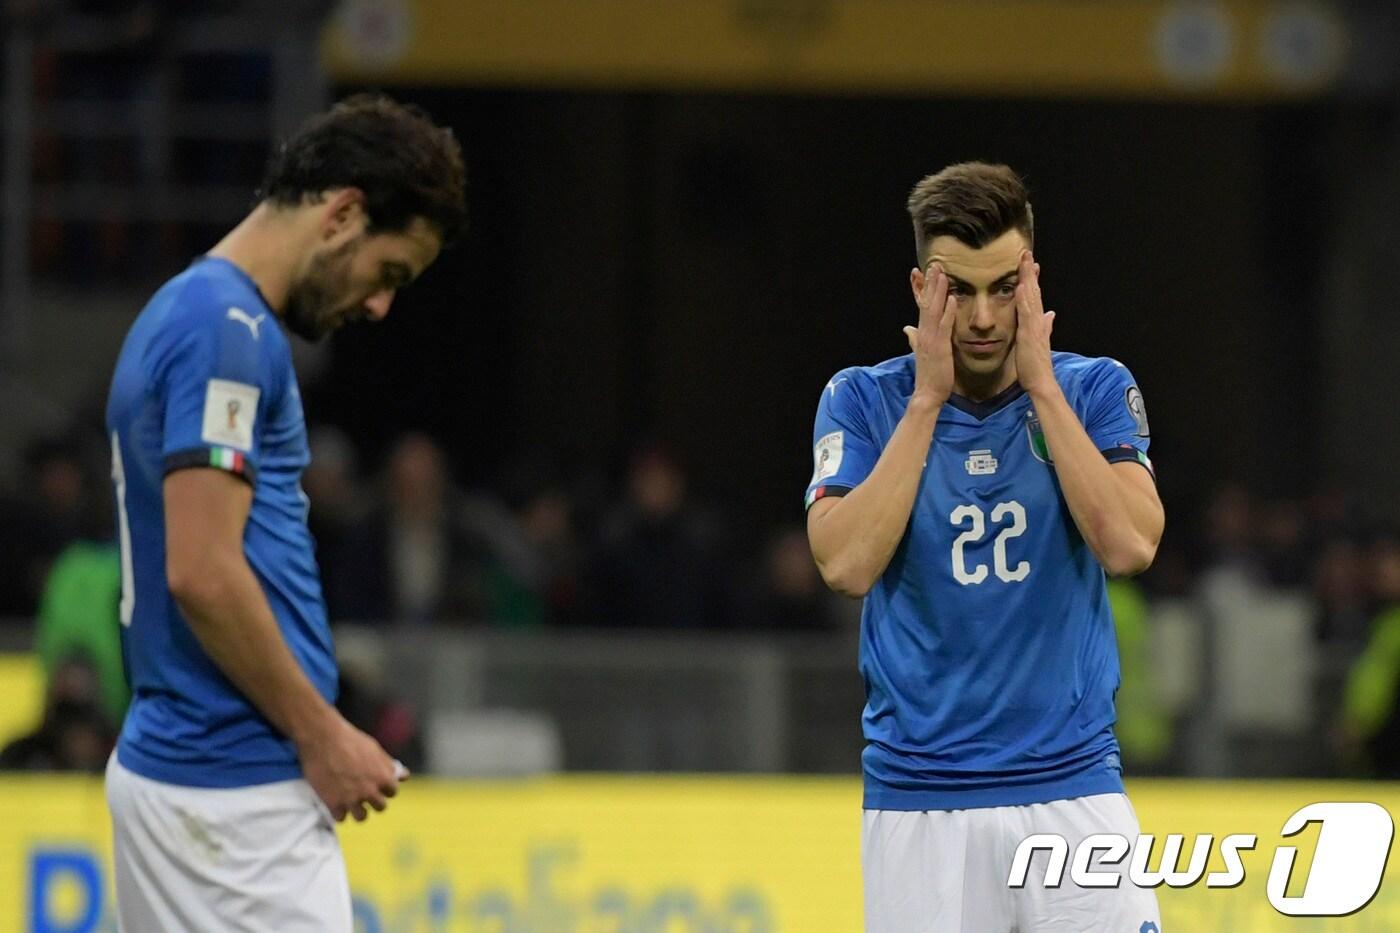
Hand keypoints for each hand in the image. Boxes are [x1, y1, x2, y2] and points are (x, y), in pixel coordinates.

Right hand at [297, 713, 401, 821]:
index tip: (377, 784)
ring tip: (351, 802)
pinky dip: (339, 812)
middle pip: (380, 807)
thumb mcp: (375, 749)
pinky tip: (336, 802)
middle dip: (373, 800)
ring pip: (362, 817)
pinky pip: (341, 818)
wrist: (323, 738)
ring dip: (358, 811)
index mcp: (383, 778)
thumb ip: (388, 766)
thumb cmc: (350, 740)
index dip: (384, 788)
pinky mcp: (333, 804)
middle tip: (363, 792)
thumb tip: (404, 776)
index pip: (392, 792)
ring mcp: (352, 799)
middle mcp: (370, 791)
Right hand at [903, 264, 956, 406]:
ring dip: (938, 291)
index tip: (920, 272)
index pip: (920, 305)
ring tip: (942, 274)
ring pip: (933, 310)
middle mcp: (923, 333)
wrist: (927, 394)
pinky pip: (944, 326)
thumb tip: (907, 328)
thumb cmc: (929, 375)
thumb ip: (914, 338)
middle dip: (930, 283)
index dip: (920, 288)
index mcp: (921, 333)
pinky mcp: (939, 347)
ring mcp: (930, 339)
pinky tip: (951, 298)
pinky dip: (947, 312)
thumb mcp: (921, 352)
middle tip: (934, 264)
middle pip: (926, 303)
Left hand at [1013, 251, 1056, 395]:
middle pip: (1034, 291)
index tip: (1029, 264)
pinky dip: (1024, 298)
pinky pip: (1026, 312)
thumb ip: (1045, 327)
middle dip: (1029, 272)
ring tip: (1024, 261)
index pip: (1034, 296)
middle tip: (1026, 253)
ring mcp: (1034, 325)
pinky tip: (1020, 285)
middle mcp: (1038, 321)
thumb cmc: (1036, 365)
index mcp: (1037, 322)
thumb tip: (1051, 315)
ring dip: (1027, 278)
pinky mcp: (1029, 333)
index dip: (1032, 279)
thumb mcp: (1039, 342)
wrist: (1041, 382)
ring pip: (1031, 297)